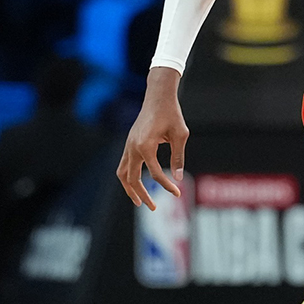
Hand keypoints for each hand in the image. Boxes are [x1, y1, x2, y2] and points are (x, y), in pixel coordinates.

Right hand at [116, 68, 188, 210]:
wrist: (158, 96)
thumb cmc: (172, 114)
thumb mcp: (180, 135)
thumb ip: (178, 157)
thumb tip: (178, 178)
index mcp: (145, 145)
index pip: (155, 173)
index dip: (166, 185)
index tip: (178, 193)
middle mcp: (132, 147)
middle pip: (132, 178)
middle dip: (142, 195)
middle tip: (154, 208)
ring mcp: (128, 145)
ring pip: (123, 173)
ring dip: (130, 188)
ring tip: (140, 201)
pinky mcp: (129, 143)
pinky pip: (124, 165)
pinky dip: (129, 177)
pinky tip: (138, 184)